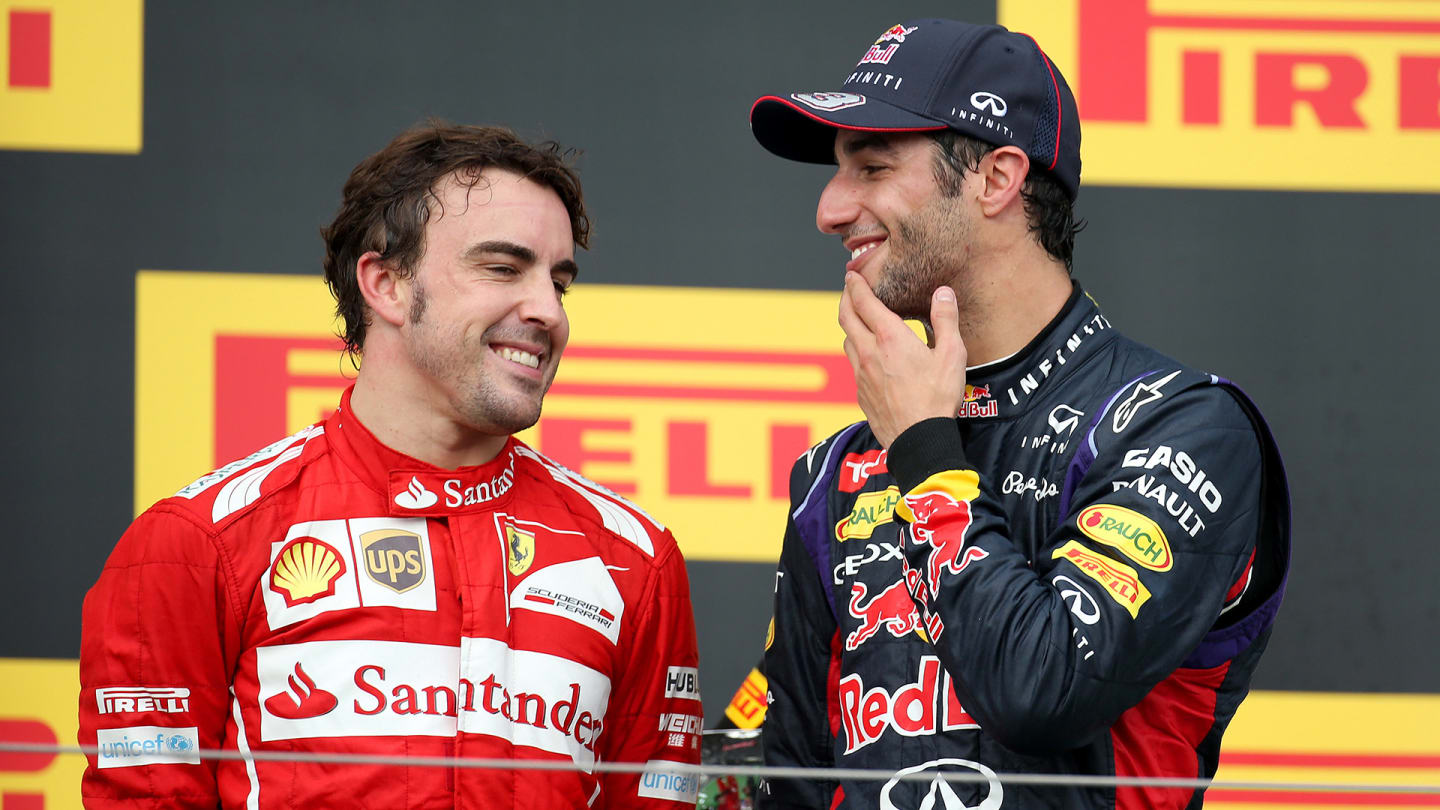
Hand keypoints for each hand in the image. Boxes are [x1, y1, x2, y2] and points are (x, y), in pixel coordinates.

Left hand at [838, 272, 967, 446]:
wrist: (918, 439)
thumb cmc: (937, 398)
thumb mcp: (952, 355)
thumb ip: (946, 320)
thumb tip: (943, 293)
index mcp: (889, 337)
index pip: (863, 302)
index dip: (855, 285)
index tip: (852, 275)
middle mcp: (868, 352)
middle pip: (845, 317)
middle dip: (845, 299)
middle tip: (849, 289)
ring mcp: (860, 373)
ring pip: (846, 341)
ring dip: (850, 326)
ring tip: (859, 320)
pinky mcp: (860, 392)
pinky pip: (853, 364)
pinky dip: (856, 350)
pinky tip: (868, 355)